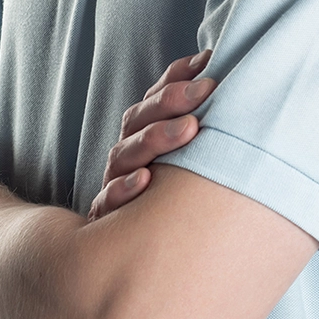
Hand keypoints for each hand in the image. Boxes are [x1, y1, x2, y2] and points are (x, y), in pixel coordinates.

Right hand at [87, 50, 216, 222]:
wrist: (141, 255)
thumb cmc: (170, 194)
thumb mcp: (184, 153)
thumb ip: (195, 112)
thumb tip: (212, 62)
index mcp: (142, 134)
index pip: (154, 98)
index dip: (177, 79)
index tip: (207, 65)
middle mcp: (127, 154)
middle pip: (139, 120)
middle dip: (172, 101)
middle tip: (205, 90)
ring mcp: (114, 183)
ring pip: (125, 154)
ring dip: (156, 138)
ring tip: (188, 128)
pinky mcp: (106, 218)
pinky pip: (108, 201)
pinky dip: (124, 188)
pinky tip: (144, 180)